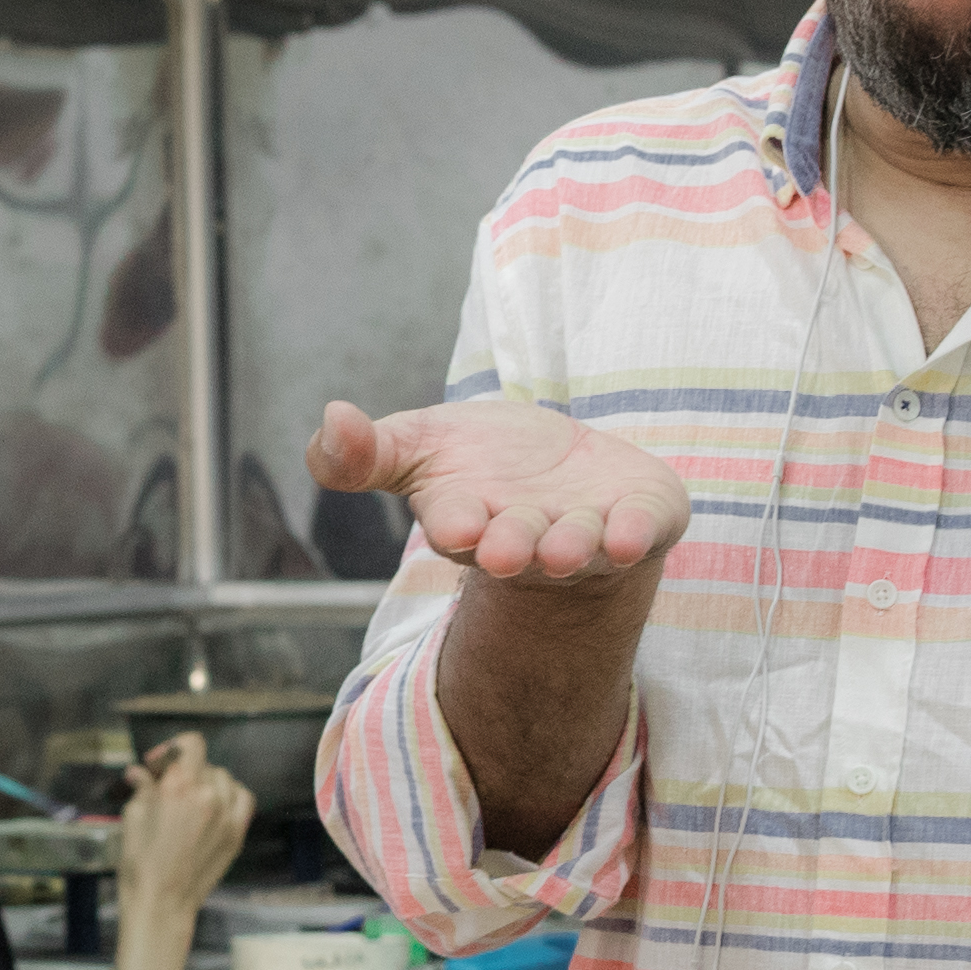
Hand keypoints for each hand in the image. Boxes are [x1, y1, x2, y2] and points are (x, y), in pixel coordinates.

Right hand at [113, 732, 252, 906]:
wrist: (162, 903)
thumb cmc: (141, 864)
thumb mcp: (133, 818)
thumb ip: (142, 789)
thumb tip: (139, 773)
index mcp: (179, 787)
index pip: (190, 744)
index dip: (173, 747)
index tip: (159, 764)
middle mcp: (207, 795)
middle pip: (204, 764)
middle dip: (185, 770)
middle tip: (168, 786)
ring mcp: (227, 815)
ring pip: (225, 779)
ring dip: (207, 782)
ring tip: (191, 798)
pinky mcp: (236, 833)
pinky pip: (242, 799)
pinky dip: (231, 796)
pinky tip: (216, 805)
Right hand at [306, 397, 686, 585]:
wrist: (566, 472)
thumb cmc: (484, 463)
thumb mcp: (420, 445)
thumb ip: (367, 450)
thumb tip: (329, 418)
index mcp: (469, 521)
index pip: (456, 526)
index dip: (457, 525)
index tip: (458, 526)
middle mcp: (527, 538)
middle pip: (516, 546)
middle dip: (513, 546)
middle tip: (505, 551)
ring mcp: (585, 533)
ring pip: (577, 546)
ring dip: (570, 547)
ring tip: (565, 550)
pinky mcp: (640, 520)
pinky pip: (640, 531)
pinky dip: (634, 533)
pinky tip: (628, 535)